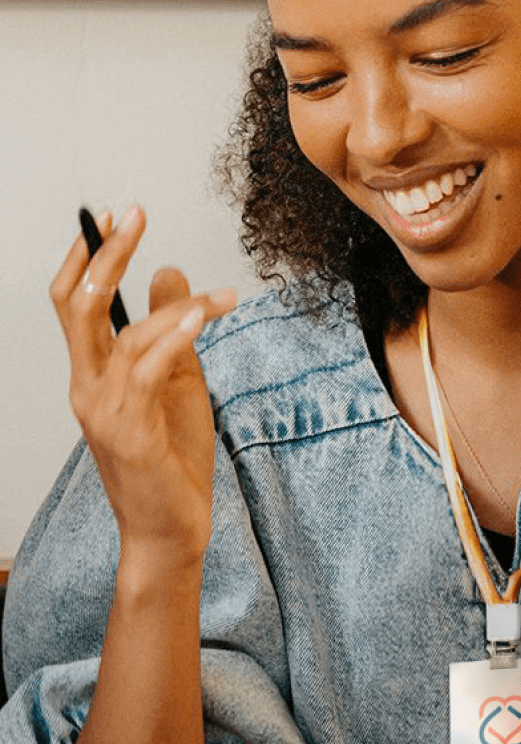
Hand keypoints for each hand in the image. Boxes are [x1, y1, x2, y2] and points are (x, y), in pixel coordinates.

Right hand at [50, 206, 236, 570]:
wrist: (171, 530)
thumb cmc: (173, 459)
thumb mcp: (179, 380)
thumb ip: (172, 330)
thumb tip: (171, 272)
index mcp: (92, 374)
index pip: (72, 303)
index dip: (87, 256)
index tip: (115, 215)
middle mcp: (86, 388)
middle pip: (79, 306)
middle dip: (106, 254)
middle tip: (135, 213)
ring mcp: (102, 412)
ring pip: (125, 337)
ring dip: (178, 308)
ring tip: (225, 297)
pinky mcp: (129, 434)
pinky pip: (146, 372)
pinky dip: (174, 338)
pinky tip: (202, 316)